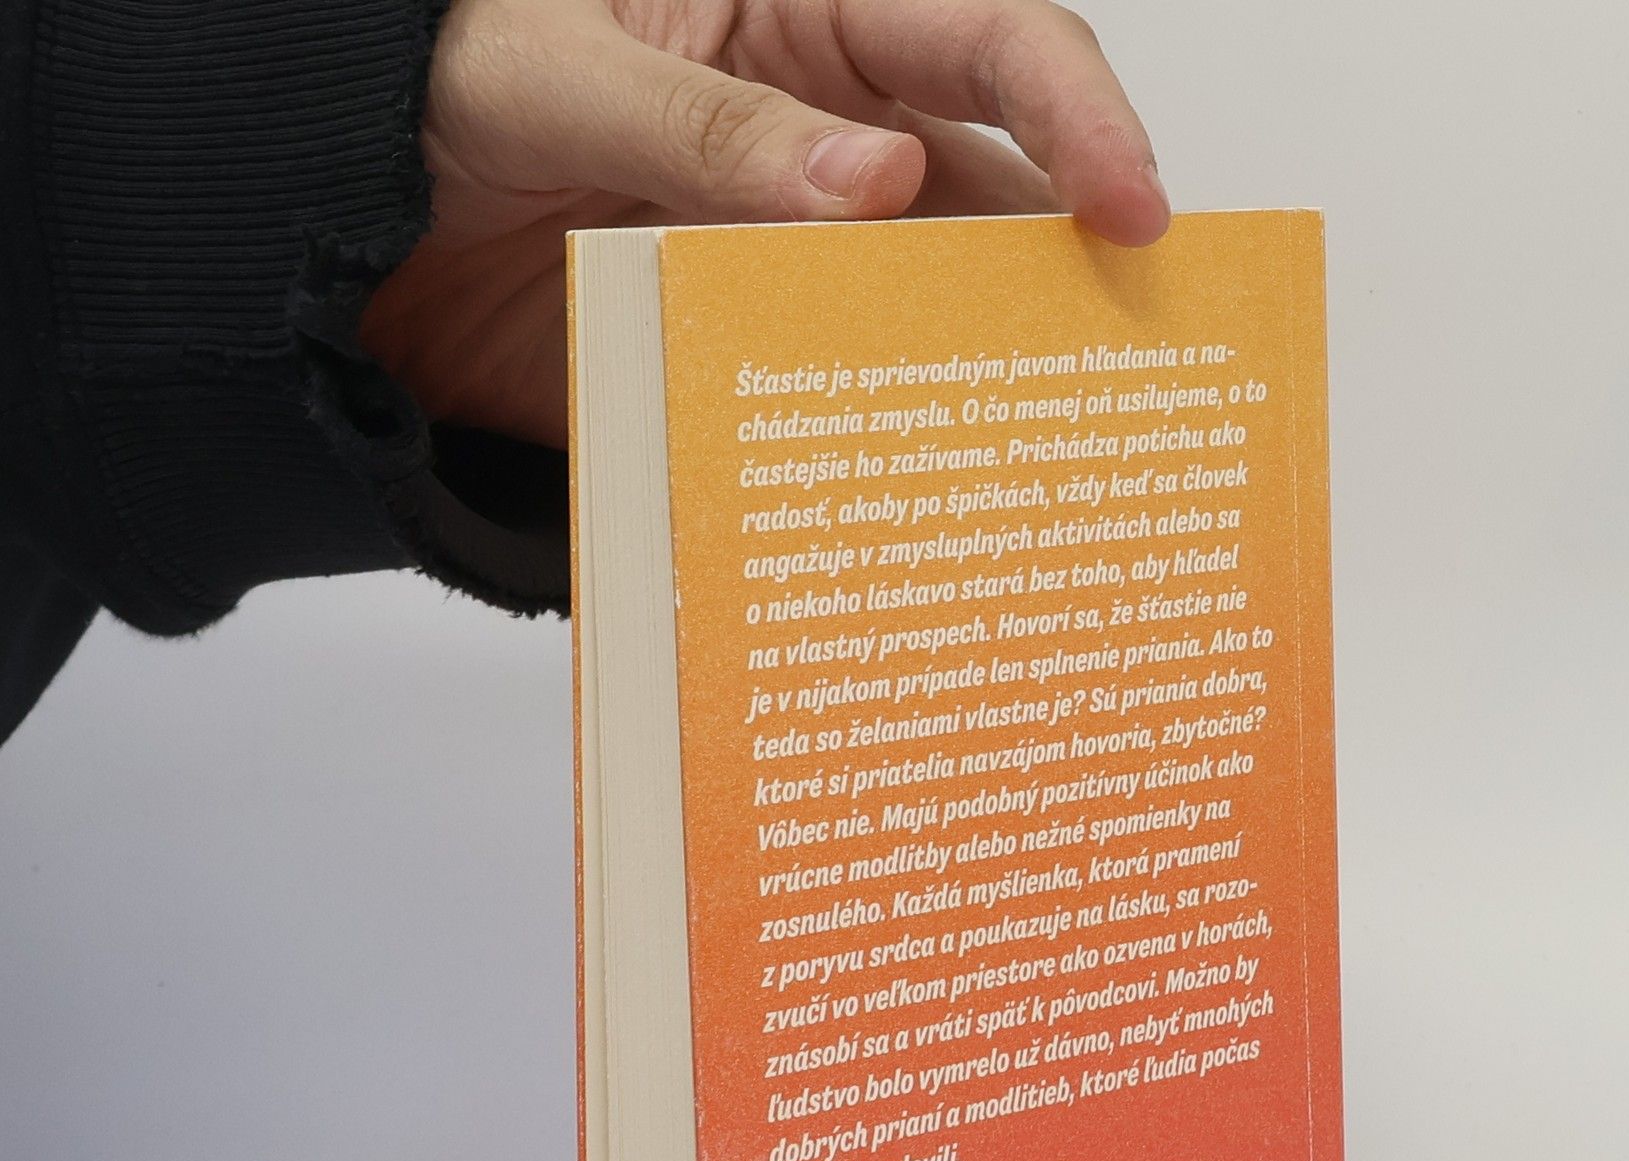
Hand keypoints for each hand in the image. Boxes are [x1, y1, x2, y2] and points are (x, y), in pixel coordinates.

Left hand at [358, 0, 1168, 449]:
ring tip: (1045, 447)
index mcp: (797, 13)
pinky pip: (841, 394)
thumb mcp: (548, 74)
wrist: (335, 233)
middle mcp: (825, 134)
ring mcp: (796, 252)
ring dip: (984, 370)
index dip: (1078, 113)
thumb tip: (870, 185)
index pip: (984, 37)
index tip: (1133, 207)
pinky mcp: (754, 350)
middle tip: (1124, 367)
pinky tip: (919, 486)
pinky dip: (882, 440)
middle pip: (993, 192)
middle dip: (1065, 269)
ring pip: (930, 307)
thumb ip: (704, 127)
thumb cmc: (421, 90)